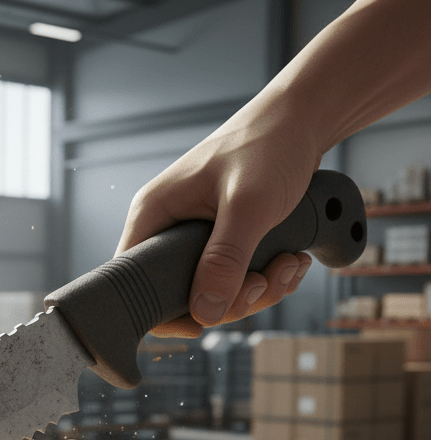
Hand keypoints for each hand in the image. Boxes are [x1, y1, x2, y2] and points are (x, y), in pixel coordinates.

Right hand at [115, 111, 318, 337]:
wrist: (305, 119)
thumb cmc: (269, 144)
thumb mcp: (248, 205)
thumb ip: (225, 260)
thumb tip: (206, 313)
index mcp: (153, 215)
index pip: (134, 283)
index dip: (164, 312)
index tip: (205, 319)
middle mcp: (167, 228)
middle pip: (181, 295)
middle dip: (231, 300)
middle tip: (265, 281)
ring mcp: (195, 237)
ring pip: (214, 292)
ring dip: (259, 290)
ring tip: (289, 264)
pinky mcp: (222, 241)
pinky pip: (236, 279)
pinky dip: (268, 279)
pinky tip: (291, 259)